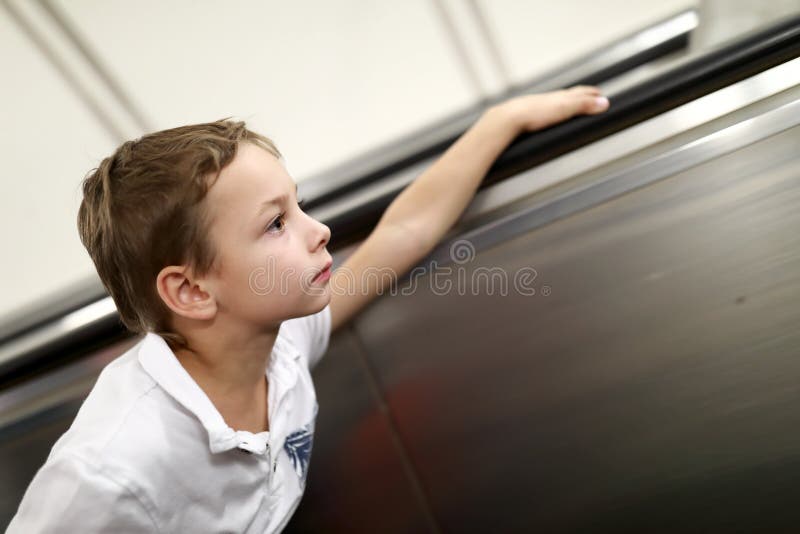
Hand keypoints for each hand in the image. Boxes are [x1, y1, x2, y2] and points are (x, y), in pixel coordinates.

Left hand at [492, 85, 609, 133]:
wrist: (510, 118)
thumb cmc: (535, 112)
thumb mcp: (565, 108)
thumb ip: (584, 105)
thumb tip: (604, 102)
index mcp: (562, 96)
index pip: (581, 92)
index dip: (592, 93)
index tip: (600, 93)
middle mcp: (551, 99)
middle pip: (570, 95)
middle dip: (582, 96)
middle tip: (591, 96)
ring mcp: (540, 106)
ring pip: (557, 102)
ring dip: (567, 103)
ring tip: (573, 105)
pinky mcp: (531, 116)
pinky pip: (546, 112)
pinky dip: (553, 112)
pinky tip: (549, 117)